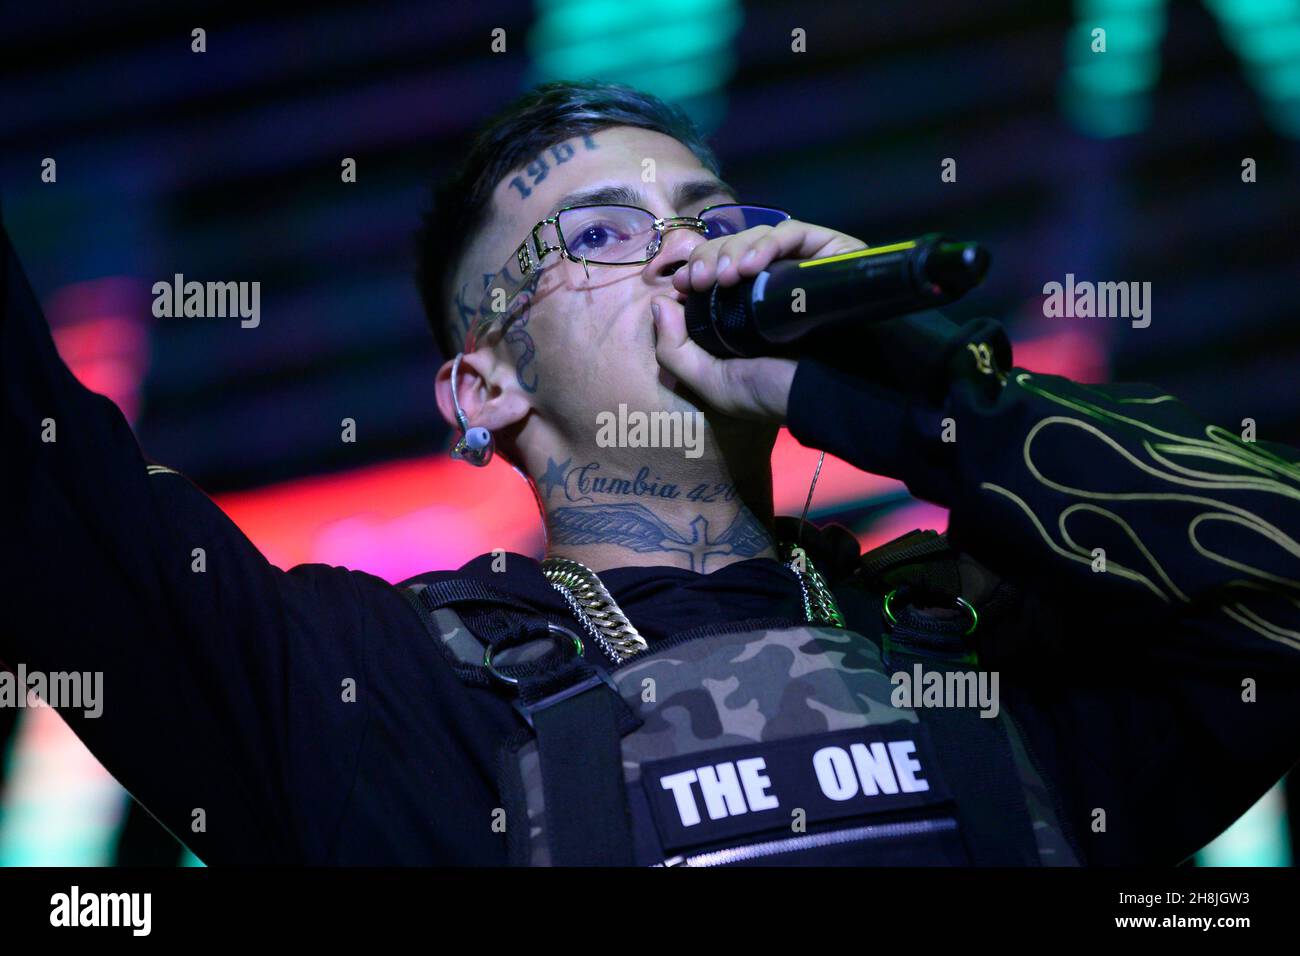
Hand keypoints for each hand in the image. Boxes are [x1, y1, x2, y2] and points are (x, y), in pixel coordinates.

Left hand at [652, 219, 866, 424]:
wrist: (821, 398)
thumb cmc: (771, 395)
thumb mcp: (709, 381)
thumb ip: (673, 349)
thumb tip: (660, 302)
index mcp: (747, 309)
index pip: (717, 268)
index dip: (697, 267)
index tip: (683, 282)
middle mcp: (774, 284)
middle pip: (734, 247)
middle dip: (710, 256)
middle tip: (701, 278)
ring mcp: (802, 268)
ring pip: (760, 236)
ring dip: (735, 249)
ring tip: (728, 275)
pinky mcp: (829, 256)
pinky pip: (794, 234)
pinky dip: (768, 242)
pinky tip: (753, 265)